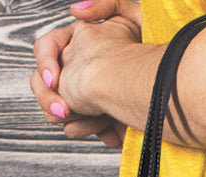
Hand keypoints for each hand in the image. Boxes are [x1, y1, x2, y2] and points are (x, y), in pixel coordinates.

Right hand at [31, 0, 141, 147]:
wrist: (162, 89)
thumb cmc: (152, 51)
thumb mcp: (131, 16)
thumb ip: (105, 5)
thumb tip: (75, 11)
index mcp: (80, 43)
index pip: (45, 49)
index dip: (45, 63)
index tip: (55, 81)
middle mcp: (77, 69)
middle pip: (44, 86)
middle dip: (51, 100)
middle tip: (64, 112)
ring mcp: (83, 95)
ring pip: (59, 111)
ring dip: (76, 119)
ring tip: (97, 123)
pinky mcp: (96, 117)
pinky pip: (80, 128)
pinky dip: (94, 131)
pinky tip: (111, 134)